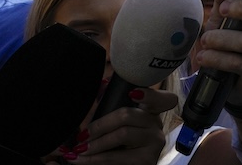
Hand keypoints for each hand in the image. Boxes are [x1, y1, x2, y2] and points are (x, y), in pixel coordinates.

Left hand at [59, 87, 177, 164]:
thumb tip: (102, 85)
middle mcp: (156, 124)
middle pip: (128, 114)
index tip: (133, 93)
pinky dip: (95, 159)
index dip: (150, 94)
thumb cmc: (115, 144)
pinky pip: (117, 156)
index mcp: (150, 111)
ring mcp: (155, 142)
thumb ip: (108, 105)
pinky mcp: (147, 160)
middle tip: (82, 135)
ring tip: (79, 149)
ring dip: (96, 144)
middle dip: (100, 125)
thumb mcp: (112, 124)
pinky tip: (81, 159)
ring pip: (122, 134)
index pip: (162, 98)